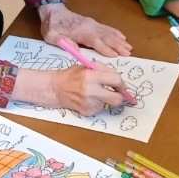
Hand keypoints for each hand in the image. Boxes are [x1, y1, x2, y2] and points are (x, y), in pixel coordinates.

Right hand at [12, 64, 131, 114]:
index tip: (122, 86)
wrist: (56, 88)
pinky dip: (99, 104)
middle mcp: (90, 90)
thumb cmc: (73, 75)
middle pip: (117, 99)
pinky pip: (101, 109)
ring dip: (107, 99)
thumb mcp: (87, 66)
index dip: (122, 84)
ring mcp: (88, 103)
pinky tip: (90, 99)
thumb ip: (104, 70)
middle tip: (117, 93)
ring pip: (109, 104)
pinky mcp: (87, 111)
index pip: (116, 80)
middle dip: (119, 96)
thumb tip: (120, 81)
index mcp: (91, 76)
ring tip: (97, 94)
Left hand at [39, 2, 130, 56]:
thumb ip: (62, 41)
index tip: (116, 56)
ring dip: (119, 40)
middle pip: (106, 37)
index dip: (106, 49)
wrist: (52, 10)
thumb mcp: (51, 35)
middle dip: (118, 45)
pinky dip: (116, 32)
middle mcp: (89, 27)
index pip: (96, 41)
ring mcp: (92, 24)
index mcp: (80, 32)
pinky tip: (122, 36)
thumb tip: (76, 49)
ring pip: (108, 32)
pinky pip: (106, 28)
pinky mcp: (92, 23)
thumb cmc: (51, 25)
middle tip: (129, 53)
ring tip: (130, 47)